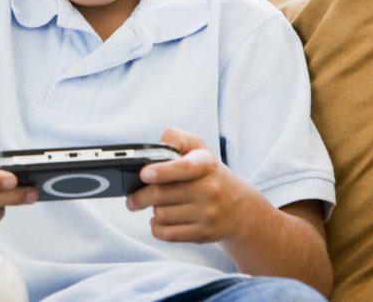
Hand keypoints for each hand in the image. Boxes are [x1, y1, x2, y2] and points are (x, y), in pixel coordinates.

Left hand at [126, 127, 253, 243]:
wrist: (240, 209)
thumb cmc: (209, 173)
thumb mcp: (198, 147)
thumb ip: (176, 138)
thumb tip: (157, 146)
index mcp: (206, 164)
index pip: (184, 167)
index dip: (161, 171)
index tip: (143, 174)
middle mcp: (210, 189)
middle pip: (162, 195)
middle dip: (140, 196)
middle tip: (132, 197)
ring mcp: (208, 213)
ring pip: (162, 215)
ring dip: (152, 210)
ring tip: (154, 205)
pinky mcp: (204, 233)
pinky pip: (168, 234)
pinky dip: (157, 228)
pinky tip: (159, 220)